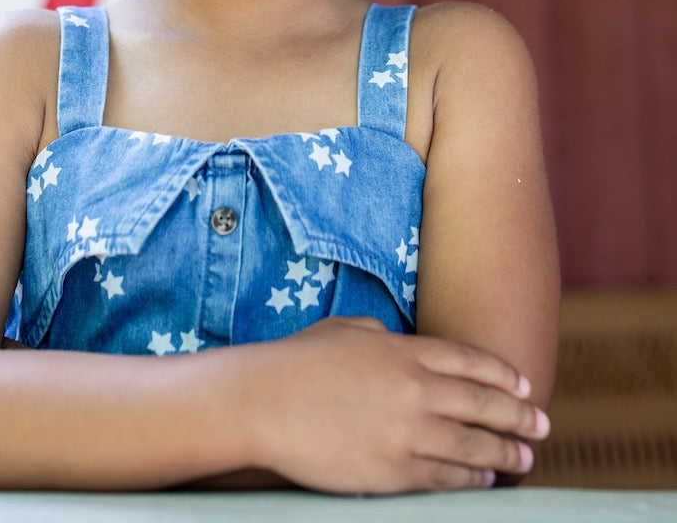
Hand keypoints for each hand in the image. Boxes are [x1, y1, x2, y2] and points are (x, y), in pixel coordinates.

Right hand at [249, 316, 549, 495]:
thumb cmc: (300, 361)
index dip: (504, 374)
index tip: (524, 385)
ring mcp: (407, 435)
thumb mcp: (349, 330)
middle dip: (519, 416)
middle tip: (542, 424)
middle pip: (483, 404)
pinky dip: (471, 479)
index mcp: (406, 351)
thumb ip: (385, 338)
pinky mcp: (393, 472)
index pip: (472, 362)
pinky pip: (444, 479)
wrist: (266, 403)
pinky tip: (484, 478)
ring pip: (472, 447)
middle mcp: (416, 391)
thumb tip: (402, 344)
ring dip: (504, 452)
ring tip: (523, 457)